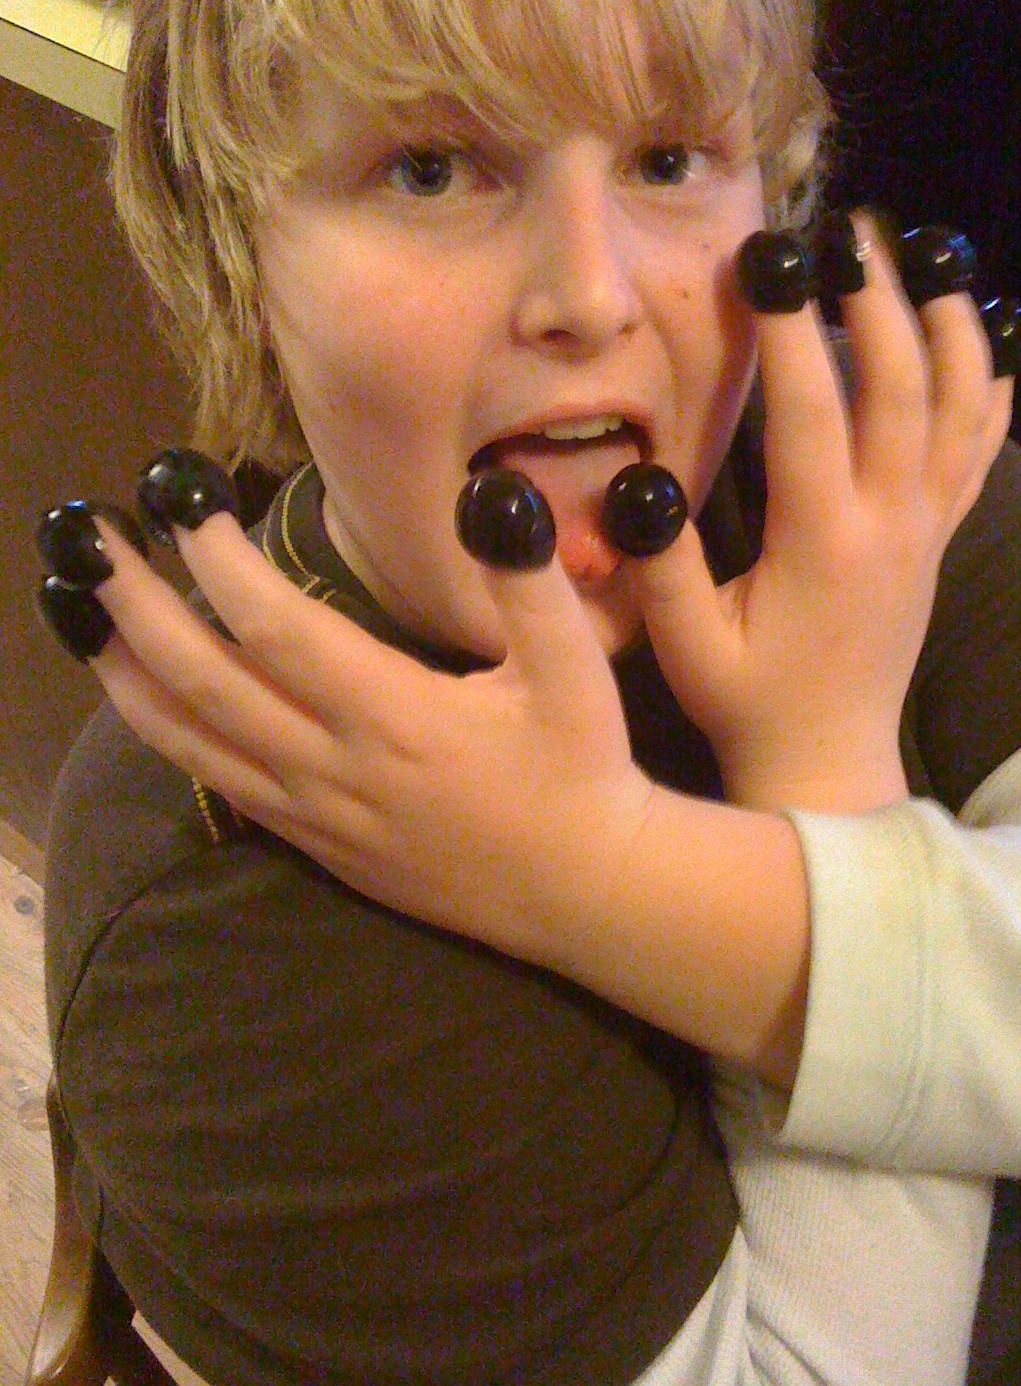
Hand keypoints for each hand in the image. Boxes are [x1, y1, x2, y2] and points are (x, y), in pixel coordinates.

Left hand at [39, 495, 810, 1080]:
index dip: (218, 560)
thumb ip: (528, 581)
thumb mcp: (575, 671)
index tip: (180, 499)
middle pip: (204, 679)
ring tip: (75, 612)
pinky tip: (143, 699)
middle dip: (134, 604)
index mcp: (393, 714)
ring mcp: (313, 814)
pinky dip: (167, 734)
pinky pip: (218, 785)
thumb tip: (487, 493)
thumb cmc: (579, 768)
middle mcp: (333, 765)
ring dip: (123, 671)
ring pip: (190, 741)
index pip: (276, 627)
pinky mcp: (313, 845)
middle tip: (83, 539)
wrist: (580, 892)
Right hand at [625, 214, 1012, 811]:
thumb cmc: (748, 702)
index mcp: (823, 544)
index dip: (792, 331)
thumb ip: (662, 564)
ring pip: (961, 408)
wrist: (828, 759)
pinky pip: (983, 449)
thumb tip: (636, 481)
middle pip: (903, 388)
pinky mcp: (941, 538)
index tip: (771, 262)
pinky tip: (982, 334)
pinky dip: (989, 385)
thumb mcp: (687, 646)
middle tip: (851, 234)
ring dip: (950, 326)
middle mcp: (890, 524)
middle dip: (880, 300)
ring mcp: (927, 529)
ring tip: (929, 258)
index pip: (813, 414)